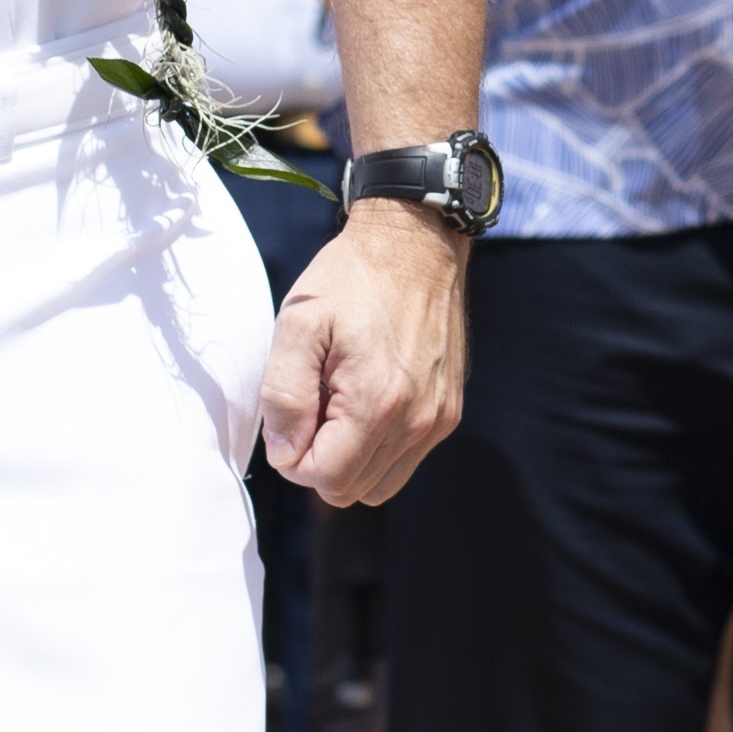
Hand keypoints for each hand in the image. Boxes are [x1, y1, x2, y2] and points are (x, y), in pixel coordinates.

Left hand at [263, 199, 465, 503]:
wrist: (415, 242)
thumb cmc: (352, 278)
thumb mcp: (298, 324)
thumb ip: (284, 396)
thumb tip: (285, 453)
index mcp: (378, 402)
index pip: (325, 479)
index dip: (294, 456)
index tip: (295, 409)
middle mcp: (417, 420)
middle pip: (350, 489)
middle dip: (321, 457)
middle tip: (316, 399)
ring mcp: (438, 419)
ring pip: (378, 483)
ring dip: (350, 455)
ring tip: (340, 399)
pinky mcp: (448, 411)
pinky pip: (404, 460)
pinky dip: (377, 444)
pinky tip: (367, 396)